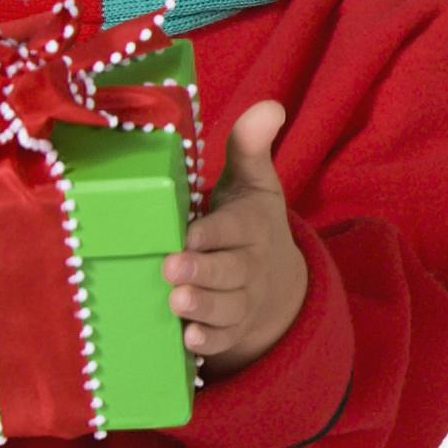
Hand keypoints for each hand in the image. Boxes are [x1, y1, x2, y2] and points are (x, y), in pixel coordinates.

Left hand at [169, 105, 312, 375]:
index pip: (236, 228)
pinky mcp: (231, 329)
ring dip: (203, 306)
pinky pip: (222, 340)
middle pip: (231, 271)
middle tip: (172, 268)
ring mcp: (242, 301)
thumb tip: (270, 105)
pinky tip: (188, 339)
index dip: (214, 233)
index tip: (189, 233)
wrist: (276, 286)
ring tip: (177, 302)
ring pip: (226, 307)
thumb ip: (251, 146)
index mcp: (251, 226)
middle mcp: (249, 266)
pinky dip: (207, 342)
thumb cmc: (247, 225)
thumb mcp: (253, 184)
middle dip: (203, 271)